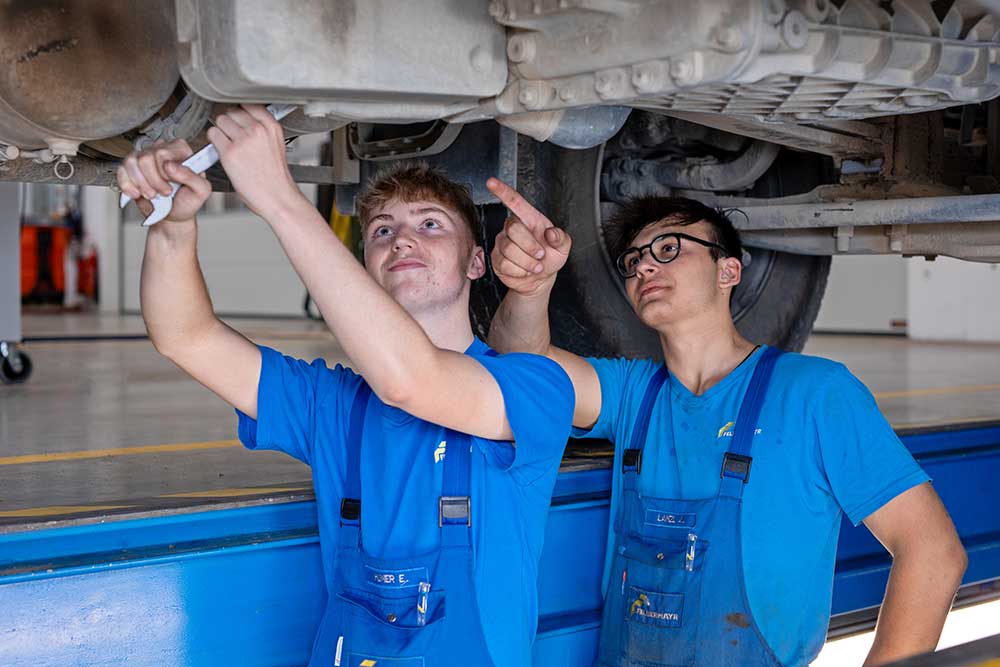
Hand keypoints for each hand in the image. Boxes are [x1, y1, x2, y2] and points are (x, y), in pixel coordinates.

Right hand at [117, 139, 210, 222]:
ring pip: (131, 162)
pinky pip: (121, 171)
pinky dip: (128, 186)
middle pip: (145, 158)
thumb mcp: (201, 191)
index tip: (172, 185)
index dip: (164, 173)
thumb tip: (171, 165)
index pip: (163, 152)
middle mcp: (161, 150)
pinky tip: (138, 193)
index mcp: (181, 151)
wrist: (173, 216)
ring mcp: (144, 157)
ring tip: (153, 194)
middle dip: (154, 181)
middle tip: (164, 192)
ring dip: (142, 184)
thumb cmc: (188, 201)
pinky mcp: (130, 168)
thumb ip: (192, 176)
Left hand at [207, 104, 302, 219]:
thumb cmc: (275, 176)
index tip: (239, 120)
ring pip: (220, 121)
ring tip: (229, 145)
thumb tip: (245, 119)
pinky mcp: (229, 152)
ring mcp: (243, 140)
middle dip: (230, 123)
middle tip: (233, 137)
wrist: (277, 196)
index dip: (241, 113)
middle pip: (232, 112)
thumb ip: (263, 129)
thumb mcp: (276, 145)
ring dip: (221, 131)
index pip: (248, 104)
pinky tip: (223, 151)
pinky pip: (212, 135)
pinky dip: (214, 142)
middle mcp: (257, 130)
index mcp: (271, 126)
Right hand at [486, 177, 571, 295]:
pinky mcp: (496, 258)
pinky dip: (519, 271)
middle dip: (530, 246)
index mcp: (530, 219)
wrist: (540, 279)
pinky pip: (504, 263)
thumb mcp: (563, 247)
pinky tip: (524, 271)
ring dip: (527, 262)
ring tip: (535, 266)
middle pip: (513, 229)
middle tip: (540, 255)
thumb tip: (551, 233)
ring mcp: (503, 243)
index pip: (515, 202)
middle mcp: (513, 228)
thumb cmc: (550, 258)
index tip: (491, 182)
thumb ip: (561, 238)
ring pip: (509, 249)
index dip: (503, 191)